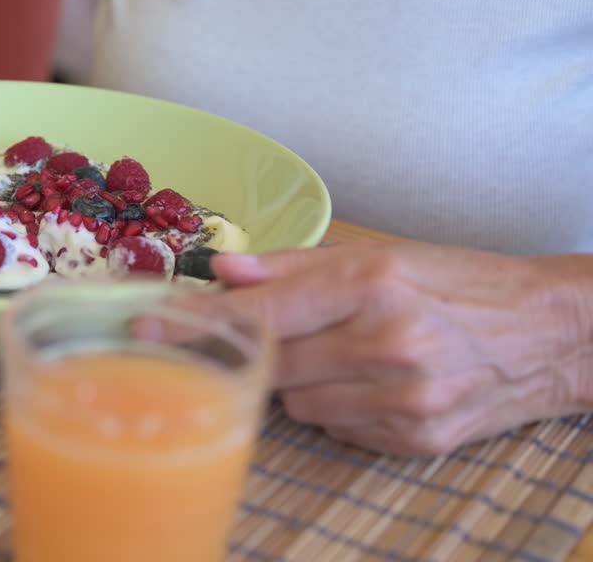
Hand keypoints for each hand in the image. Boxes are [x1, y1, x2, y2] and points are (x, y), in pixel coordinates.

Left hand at [205, 241, 592, 456]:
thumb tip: (222, 269)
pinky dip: (339, 407)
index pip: (264, 310)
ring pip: (299, 401)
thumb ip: (294, 265)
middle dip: (267, 348)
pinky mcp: (414, 440)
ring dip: (306, 379)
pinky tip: (373, 382)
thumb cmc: (459, 284)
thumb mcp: (382, 255)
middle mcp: (388, 344)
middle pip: (273, 362)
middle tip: (277, 332)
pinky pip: (336, 428)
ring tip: (348, 352)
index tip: (146, 324)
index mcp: (374, 285)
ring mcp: (403, 400)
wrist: (548, 335)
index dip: (199, 319)